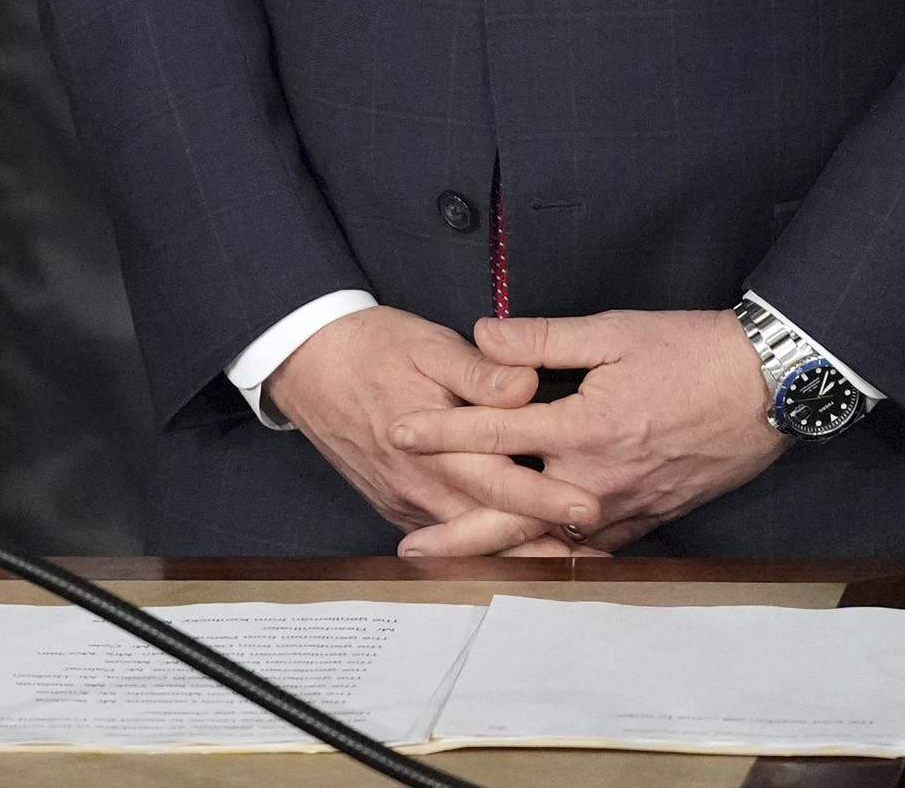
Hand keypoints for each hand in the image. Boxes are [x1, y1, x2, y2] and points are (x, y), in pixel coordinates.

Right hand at [262, 306, 601, 556]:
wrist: (305, 363)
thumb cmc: (371, 348)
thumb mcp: (428, 344)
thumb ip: (479, 370)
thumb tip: (526, 385)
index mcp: (431, 444)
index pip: (498, 480)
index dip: (545, 498)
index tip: (589, 506)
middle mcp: (419, 484)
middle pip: (489, 526)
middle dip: (545, 545)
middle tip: (599, 555)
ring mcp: (406, 501)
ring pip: (469, 539)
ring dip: (518, 551)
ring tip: (572, 560)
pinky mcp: (398, 505)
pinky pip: (446, 535)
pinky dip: (483, 546)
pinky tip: (518, 546)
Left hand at [385, 309, 784, 557]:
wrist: (771, 386)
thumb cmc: (693, 351)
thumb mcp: (613, 330)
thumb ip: (542, 336)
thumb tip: (482, 336)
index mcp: (586, 428)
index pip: (496, 433)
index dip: (442, 432)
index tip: (399, 433)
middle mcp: (601, 478)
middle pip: (515, 513)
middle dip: (457, 533)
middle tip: (410, 549)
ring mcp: (627, 504)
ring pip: (552, 539)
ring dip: (502, 552)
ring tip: (457, 567)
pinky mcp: (651, 516)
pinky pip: (595, 546)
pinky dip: (557, 557)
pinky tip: (531, 564)